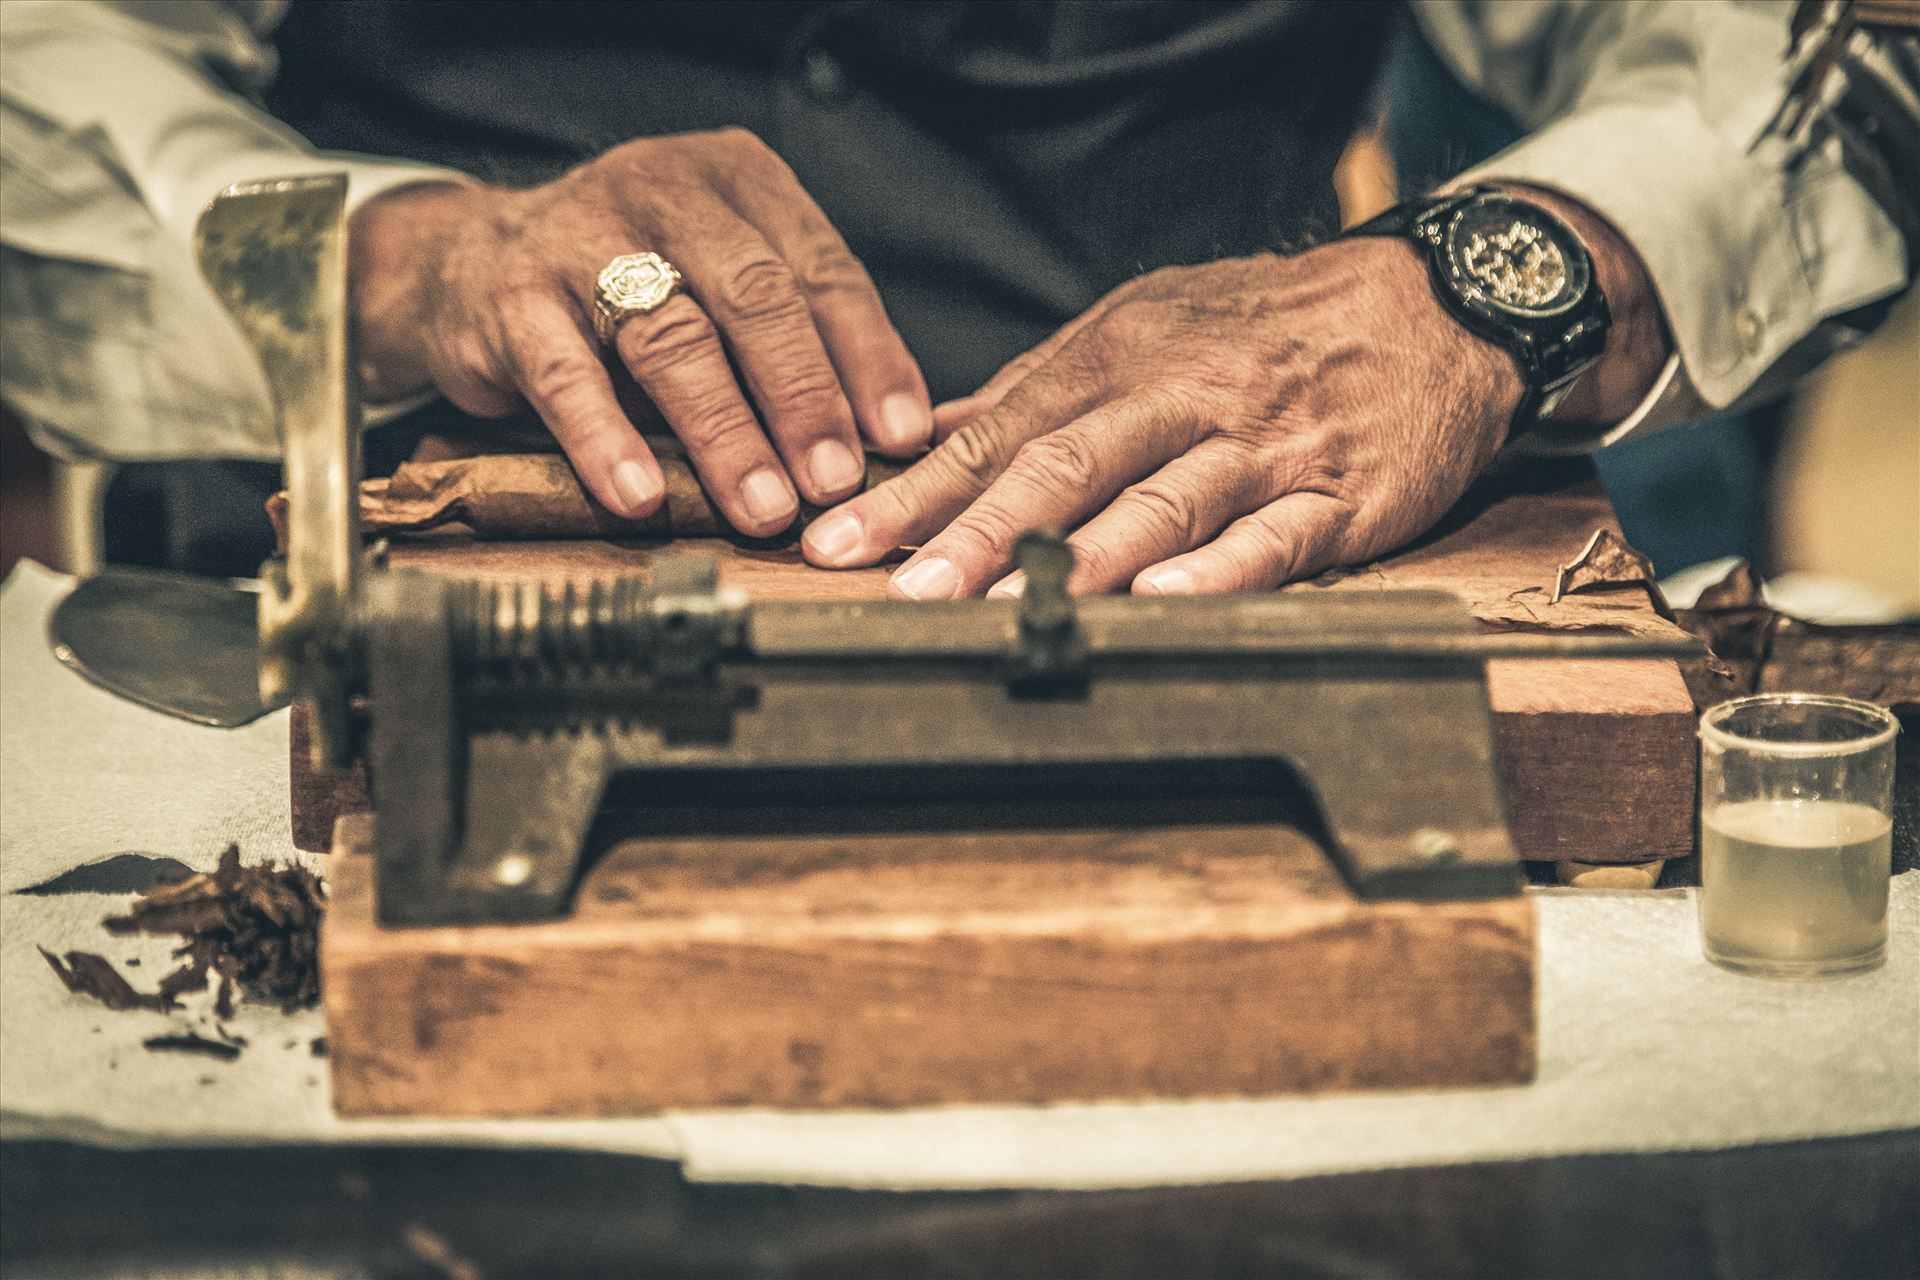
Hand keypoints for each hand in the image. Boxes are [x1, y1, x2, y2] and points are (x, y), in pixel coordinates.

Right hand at [348, 129, 931, 536]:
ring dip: (725, 432)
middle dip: (804, 396)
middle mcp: (661, 188)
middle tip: (835, 480)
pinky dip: (608, 441)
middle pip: (754, 297)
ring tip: (763, 506)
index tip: (901, 436)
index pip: (822, 269)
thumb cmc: (629, 287)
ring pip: (670, 337)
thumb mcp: (722, 285)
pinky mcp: (510, 295)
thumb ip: (799, 338)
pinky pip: (567, 376)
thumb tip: (891, 437)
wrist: (467, 262)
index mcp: (736, 178)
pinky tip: (641, 495)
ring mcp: (579, 235)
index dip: (868, 356)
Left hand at [801, 191, 1665, 596]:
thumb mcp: (1146, 323)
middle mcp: (1181, 398)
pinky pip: (1271, 538)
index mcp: (1122, 357)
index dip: (917, 493)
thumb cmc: (1268, 324)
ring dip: (1075, 560)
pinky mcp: (1335, 498)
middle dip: (974, 534)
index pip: (1000, 432)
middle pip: (1064, 468)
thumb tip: (936, 429)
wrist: (1430, 304)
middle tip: (903, 591)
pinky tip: (1161, 604)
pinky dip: (1214, 573)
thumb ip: (1041, 383)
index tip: (841, 541)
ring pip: (1155, 504)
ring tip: (1003, 608)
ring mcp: (1258, 449)